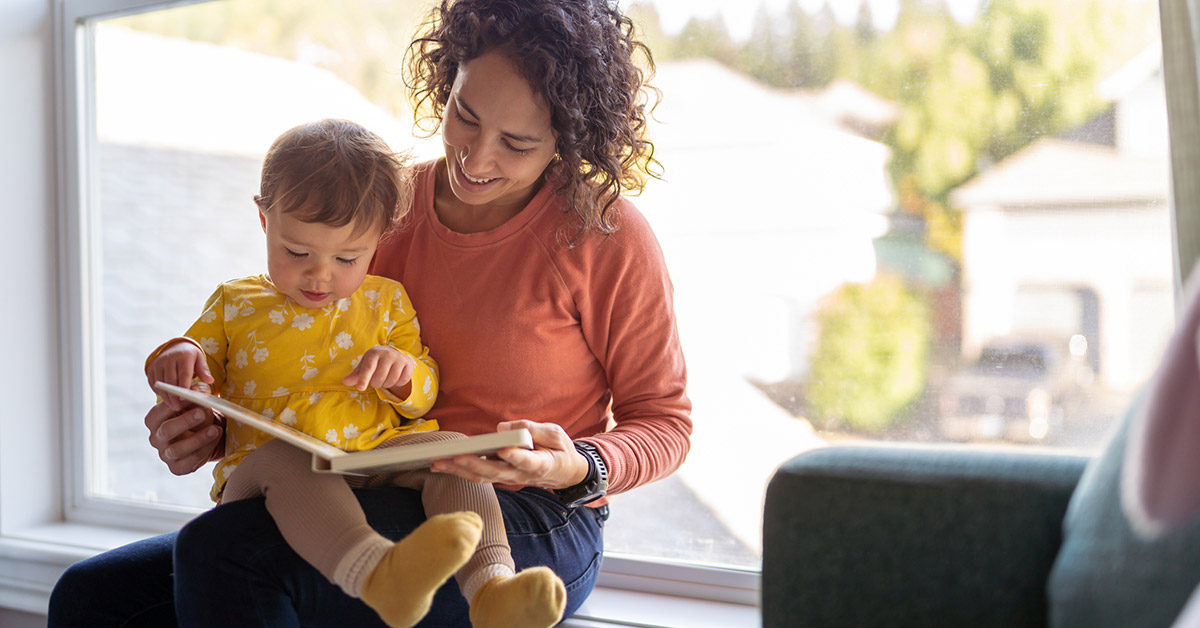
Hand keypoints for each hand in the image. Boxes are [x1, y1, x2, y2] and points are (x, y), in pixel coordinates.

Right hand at [144, 384, 223, 475]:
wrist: (207, 436)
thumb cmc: (197, 415)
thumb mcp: (196, 402)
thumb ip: (197, 393)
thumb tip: (198, 388)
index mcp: (154, 419)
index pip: (159, 411)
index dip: (175, 404)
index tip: (190, 396)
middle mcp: (156, 438)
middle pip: (166, 430)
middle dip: (185, 421)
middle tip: (202, 412)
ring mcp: (165, 454)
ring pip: (176, 449)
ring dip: (198, 439)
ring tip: (215, 429)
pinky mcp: (177, 468)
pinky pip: (188, 462)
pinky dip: (204, 451)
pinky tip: (216, 440)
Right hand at [146, 342, 213, 409]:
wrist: (174, 347)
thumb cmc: (189, 356)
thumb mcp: (199, 359)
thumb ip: (204, 370)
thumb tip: (210, 380)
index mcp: (183, 355)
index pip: (184, 374)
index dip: (184, 387)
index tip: (185, 399)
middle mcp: (169, 358)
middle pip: (170, 380)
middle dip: (174, 395)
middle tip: (178, 407)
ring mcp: (158, 363)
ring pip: (160, 383)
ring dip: (166, 396)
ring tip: (173, 406)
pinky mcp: (150, 368)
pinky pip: (153, 383)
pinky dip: (159, 392)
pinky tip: (166, 398)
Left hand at [343, 346, 414, 396]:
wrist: (392, 354)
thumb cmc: (374, 363)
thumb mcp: (364, 367)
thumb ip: (355, 376)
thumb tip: (345, 382)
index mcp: (374, 353)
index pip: (368, 368)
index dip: (364, 379)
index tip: (360, 388)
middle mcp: (387, 354)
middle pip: (379, 378)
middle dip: (376, 383)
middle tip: (377, 379)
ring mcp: (399, 358)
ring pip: (391, 380)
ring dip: (386, 384)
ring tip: (385, 378)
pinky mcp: (409, 364)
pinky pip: (402, 381)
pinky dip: (397, 383)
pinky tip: (395, 377)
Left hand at [430, 420, 590, 489]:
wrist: (564, 472)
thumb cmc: (560, 450)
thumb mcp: (555, 433)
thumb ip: (531, 429)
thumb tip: (502, 427)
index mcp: (540, 463)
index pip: (527, 462)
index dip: (515, 457)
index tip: (504, 450)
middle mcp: (521, 474)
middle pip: (495, 472)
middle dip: (473, 464)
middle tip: (455, 456)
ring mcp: (509, 478)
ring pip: (482, 477)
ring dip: (459, 471)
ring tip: (438, 462)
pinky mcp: (500, 476)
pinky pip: (478, 476)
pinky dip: (459, 471)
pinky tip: (442, 465)